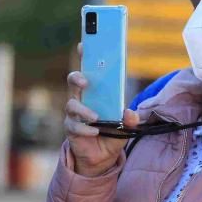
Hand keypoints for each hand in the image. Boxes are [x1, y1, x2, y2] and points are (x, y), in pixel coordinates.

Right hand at [64, 45, 138, 177]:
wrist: (101, 157)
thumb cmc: (112, 133)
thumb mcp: (125, 127)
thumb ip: (129, 120)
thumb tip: (130, 114)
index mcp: (95, 92)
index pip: (88, 69)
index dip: (85, 56)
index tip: (84, 44)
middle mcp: (82, 99)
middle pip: (73, 81)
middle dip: (77, 77)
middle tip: (86, 81)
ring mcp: (74, 114)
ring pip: (71, 104)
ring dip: (84, 110)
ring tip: (96, 117)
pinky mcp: (71, 129)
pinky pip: (74, 126)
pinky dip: (85, 128)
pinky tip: (95, 131)